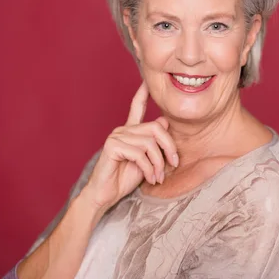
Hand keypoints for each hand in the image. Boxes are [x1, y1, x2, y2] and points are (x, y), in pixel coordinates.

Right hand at [81, 82, 177, 212]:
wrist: (105, 196)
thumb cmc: (124, 179)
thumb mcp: (147, 160)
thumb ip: (154, 143)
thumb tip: (164, 121)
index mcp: (130, 131)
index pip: (136, 107)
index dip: (142, 93)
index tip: (148, 82)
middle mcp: (123, 130)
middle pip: (156, 128)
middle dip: (169, 147)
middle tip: (173, 164)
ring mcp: (116, 136)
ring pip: (150, 143)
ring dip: (158, 163)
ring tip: (158, 177)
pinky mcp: (112, 146)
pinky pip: (139, 153)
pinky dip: (149, 168)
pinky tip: (149, 178)